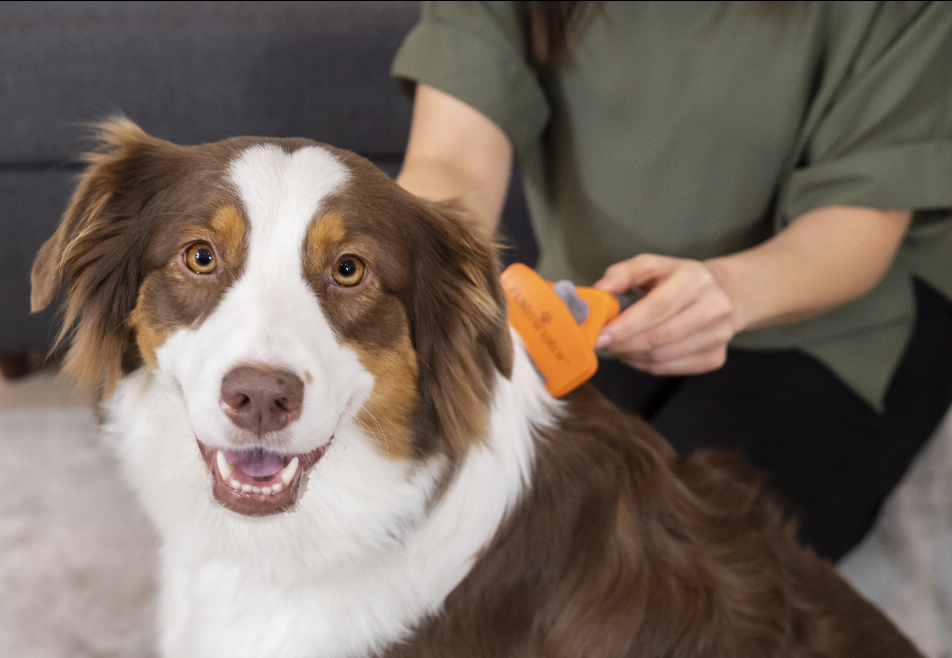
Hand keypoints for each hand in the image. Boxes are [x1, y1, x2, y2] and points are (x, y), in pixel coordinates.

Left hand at [592, 254, 740, 375]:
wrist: (726, 293)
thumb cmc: (678, 278)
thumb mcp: (652, 265)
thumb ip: (622, 273)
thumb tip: (599, 290)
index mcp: (694, 279)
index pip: (657, 307)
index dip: (626, 325)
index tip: (600, 335)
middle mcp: (713, 307)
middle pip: (659, 336)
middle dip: (624, 343)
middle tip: (603, 342)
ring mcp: (718, 335)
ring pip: (662, 357)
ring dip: (632, 355)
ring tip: (618, 346)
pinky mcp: (716, 358)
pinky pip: (670, 369)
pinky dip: (645, 365)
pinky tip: (636, 354)